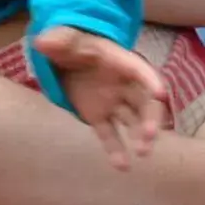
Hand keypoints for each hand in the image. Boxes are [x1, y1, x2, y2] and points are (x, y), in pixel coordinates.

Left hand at [33, 28, 166, 169]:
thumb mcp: (65, 38)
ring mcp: (112, 103)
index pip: (139, 70)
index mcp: (118, 61)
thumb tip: (43, 42)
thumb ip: (58, 40)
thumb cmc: (71, 43)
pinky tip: (122, 167)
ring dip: (140, 136)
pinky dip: (116, 150)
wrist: (63, 57)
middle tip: (151, 135)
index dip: (151, 80)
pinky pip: (110, 134)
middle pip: (144, 102)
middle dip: (150, 117)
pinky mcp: (98, 117)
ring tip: (143, 153)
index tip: (160, 94)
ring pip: (132, 121)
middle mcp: (123, 85)